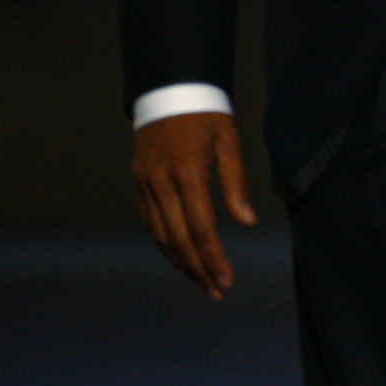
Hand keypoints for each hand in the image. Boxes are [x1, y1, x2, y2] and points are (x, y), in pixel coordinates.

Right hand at [133, 111, 255, 297]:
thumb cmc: (206, 117)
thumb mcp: (229, 143)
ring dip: (181, 263)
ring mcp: (145, 184)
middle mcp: (160, 183)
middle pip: (178, 239)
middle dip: (198, 270)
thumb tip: (246, 222)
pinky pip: (151, 222)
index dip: (214, 259)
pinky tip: (180, 259)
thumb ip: (237, 183)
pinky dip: (165, 245)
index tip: (227, 281)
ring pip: (161, 235)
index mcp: (187, 173)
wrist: (169, 92)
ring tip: (201, 284)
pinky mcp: (139, 184)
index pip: (201, 228)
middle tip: (217, 292)